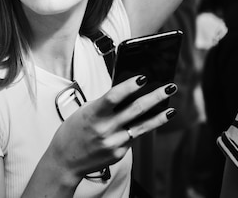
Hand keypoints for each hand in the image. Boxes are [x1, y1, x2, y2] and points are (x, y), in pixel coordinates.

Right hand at [46, 75, 176, 178]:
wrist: (66, 160)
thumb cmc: (74, 131)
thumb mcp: (85, 112)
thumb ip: (105, 104)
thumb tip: (128, 92)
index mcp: (93, 114)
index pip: (114, 97)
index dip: (130, 86)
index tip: (143, 78)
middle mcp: (105, 129)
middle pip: (135, 110)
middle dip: (155, 97)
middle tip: (169, 87)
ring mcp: (113, 143)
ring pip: (142, 126)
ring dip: (159, 116)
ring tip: (171, 108)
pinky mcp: (119, 153)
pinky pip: (134, 137)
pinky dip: (142, 128)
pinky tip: (152, 121)